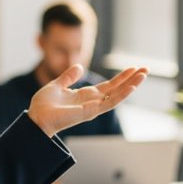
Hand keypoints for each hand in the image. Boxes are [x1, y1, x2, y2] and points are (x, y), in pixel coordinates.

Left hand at [27, 65, 147, 136]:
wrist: (36, 118)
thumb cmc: (43, 105)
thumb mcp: (57, 85)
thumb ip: (68, 77)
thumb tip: (78, 65)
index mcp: (85, 96)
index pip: (108, 86)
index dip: (121, 77)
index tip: (133, 68)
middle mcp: (92, 102)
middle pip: (117, 89)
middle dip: (131, 80)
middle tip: (146, 69)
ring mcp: (93, 107)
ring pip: (118, 95)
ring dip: (131, 85)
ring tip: (144, 75)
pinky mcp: (91, 111)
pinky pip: (110, 102)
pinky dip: (122, 95)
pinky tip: (132, 87)